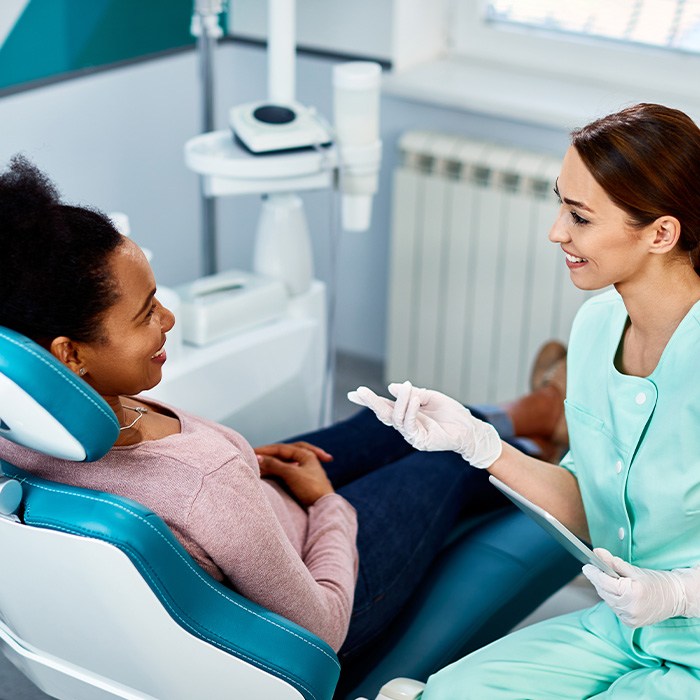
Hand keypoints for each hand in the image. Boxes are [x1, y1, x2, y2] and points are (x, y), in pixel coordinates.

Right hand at [254, 443, 333, 507]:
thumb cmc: (310, 488)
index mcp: (306, 454)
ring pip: (284, 462)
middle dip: (269, 454)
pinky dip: (276, 471)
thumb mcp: (291, 474)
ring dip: (272, 463)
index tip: (251, 452)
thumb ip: (274, 464)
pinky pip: (285, 471)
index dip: (265, 450)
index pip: (281, 448)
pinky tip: (268, 474)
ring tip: (258, 466)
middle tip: (254, 453)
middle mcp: (306, 459)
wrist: (323, 507)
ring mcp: (304, 470)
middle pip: (283, 453)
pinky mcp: (301, 481)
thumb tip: (258, 457)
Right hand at [347, 381, 501, 468]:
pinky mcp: (420, 441)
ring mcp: (411, 434)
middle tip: (360, 391)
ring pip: (396, 418)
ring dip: (400, 401)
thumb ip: (412, 393)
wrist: (469, 428)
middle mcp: (406, 425)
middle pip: (384, 414)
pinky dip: (410, 410)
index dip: (370, 400)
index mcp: (407, 413)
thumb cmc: (451, 413)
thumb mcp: (430, 396)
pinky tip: (414, 399)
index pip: (385, 406)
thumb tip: (392, 387)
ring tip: (407, 388)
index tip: (353, 393)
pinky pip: (409, 425)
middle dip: (371, 403)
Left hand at [582, 547, 698, 627]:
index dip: (593, 573)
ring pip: (607, 601)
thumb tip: (597, 552)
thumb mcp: (634, 569)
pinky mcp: (630, 624)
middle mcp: (630, 609)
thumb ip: (613, 562)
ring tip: (609, 580)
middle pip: (603, 591)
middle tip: (595, 569)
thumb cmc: (656, 582)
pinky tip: (618, 593)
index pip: (604, 582)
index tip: (586, 566)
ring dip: (605, 590)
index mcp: (631, 593)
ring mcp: (630, 618)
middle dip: (598, 580)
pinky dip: (613, 600)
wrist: (675, 598)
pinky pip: (615, 609)